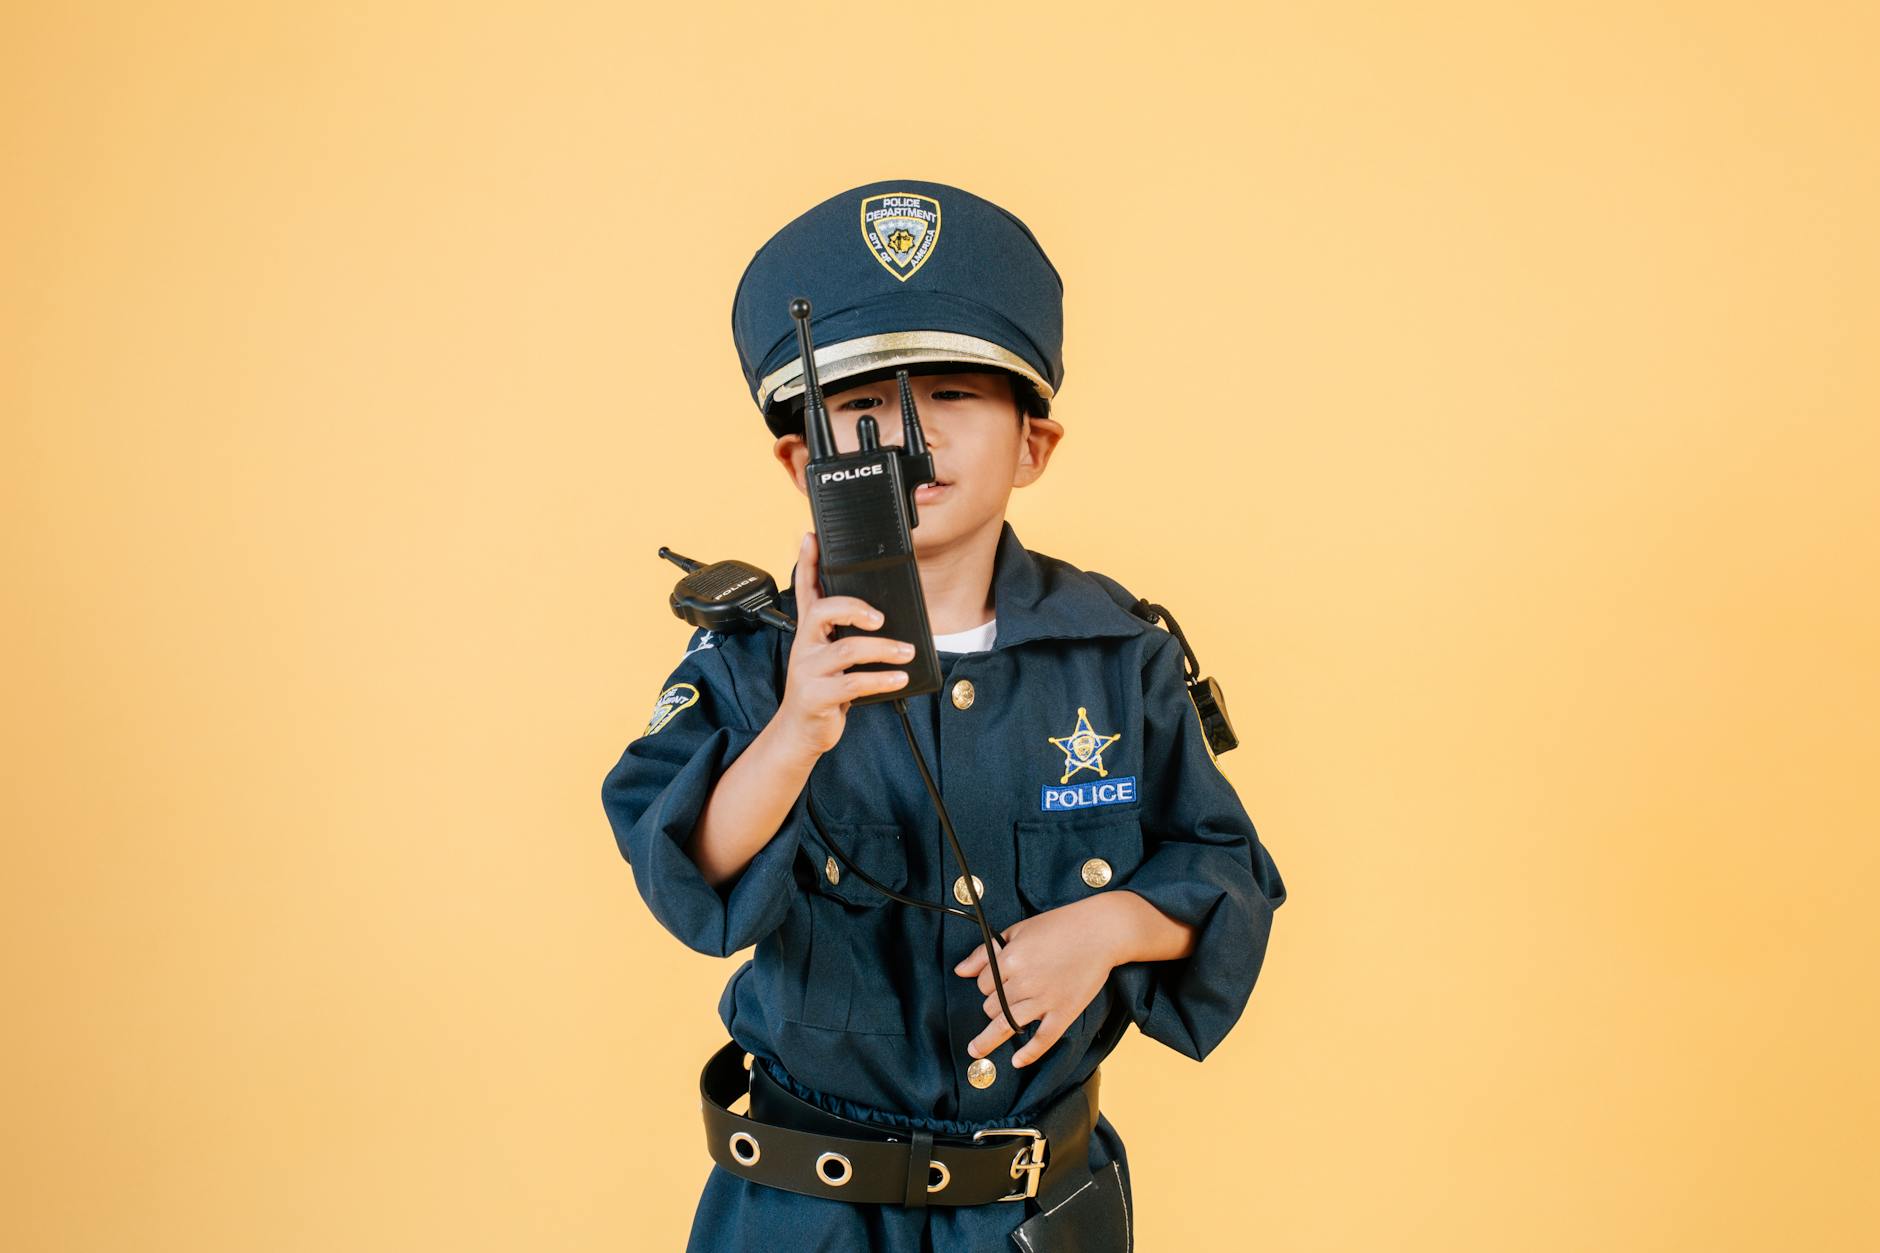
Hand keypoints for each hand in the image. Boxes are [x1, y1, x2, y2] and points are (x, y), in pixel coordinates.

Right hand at [774, 531, 913, 756]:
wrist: (801, 731)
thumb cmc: (821, 689)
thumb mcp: (829, 657)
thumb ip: (846, 635)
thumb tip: (884, 616)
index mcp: (809, 632)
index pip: (804, 589)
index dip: (807, 561)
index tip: (812, 537)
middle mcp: (805, 646)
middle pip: (822, 611)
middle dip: (854, 608)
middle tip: (881, 618)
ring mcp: (808, 671)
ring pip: (847, 650)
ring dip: (883, 649)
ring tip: (906, 652)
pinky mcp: (817, 696)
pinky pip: (853, 683)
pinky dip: (882, 680)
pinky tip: (899, 678)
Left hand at [952, 896, 1123, 1066]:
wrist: (1100, 931)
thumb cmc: (1060, 926)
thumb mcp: (1018, 931)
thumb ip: (985, 952)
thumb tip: (960, 971)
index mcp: (1010, 959)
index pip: (982, 983)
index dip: (986, 984)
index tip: (996, 982)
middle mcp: (1023, 983)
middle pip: (991, 1005)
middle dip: (992, 1004)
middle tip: (1004, 1000)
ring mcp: (1044, 1000)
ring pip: (1006, 1025)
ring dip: (989, 1039)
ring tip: (977, 1050)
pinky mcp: (1064, 1012)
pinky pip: (1043, 1039)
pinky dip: (1029, 1054)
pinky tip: (1017, 1062)